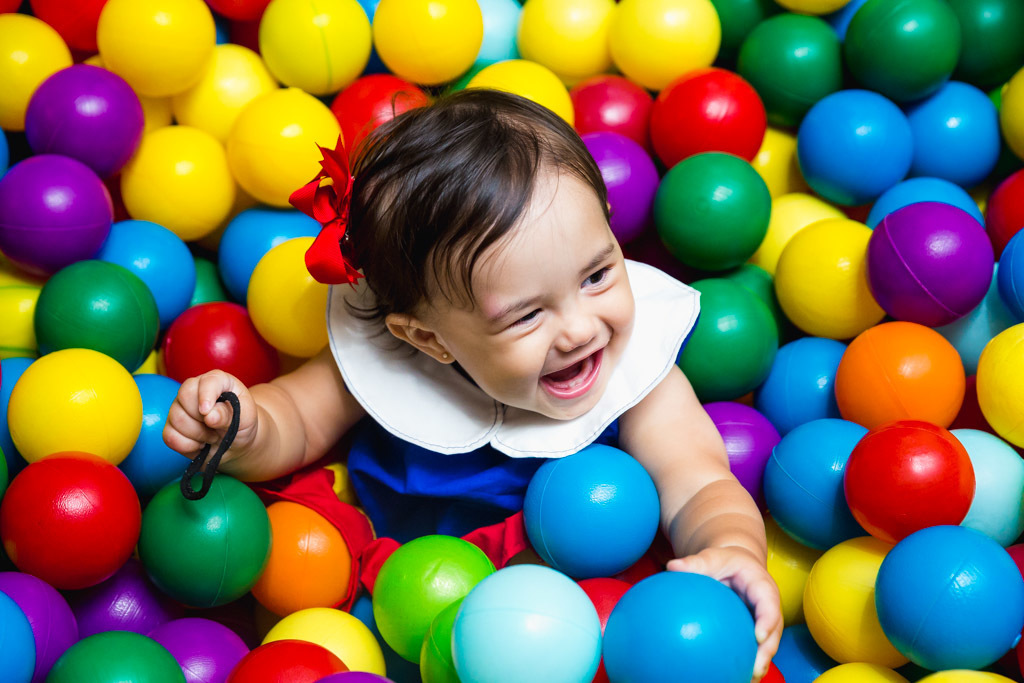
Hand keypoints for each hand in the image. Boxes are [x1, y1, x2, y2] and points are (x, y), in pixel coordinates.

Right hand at [162, 370, 258, 465]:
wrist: (236, 443)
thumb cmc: (242, 424)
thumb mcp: (246, 418)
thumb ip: (229, 414)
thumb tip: (209, 415)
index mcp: (218, 381)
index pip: (206, 381)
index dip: (205, 395)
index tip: (207, 412)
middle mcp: (195, 390)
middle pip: (184, 396)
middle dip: (201, 418)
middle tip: (216, 427)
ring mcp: (180, 408)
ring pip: (176, 419)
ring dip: (198, 434)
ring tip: (212, 436)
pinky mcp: (172, 427)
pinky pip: (170, 437)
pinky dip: (188, 446)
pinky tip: (200, 444)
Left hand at [667, 547, 782, 682]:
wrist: (736, 564)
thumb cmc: (724, 561)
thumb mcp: (712, 557)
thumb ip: (695, 562)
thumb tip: (671, 566)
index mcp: (762, 587)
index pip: (769, 604)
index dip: (767, 620)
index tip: (758, 636)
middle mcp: (769, 607)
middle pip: (774, 631)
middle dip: (766, 652)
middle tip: (754, 670)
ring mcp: (765, 621)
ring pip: (767, 645)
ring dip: (759, 664)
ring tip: (746, 680)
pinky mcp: (756, 631)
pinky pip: (754, 648)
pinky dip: (747, 663)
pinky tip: (732, 676)